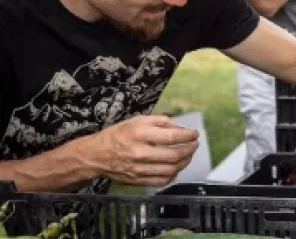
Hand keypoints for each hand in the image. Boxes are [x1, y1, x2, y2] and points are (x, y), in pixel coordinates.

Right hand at [83, 115, 198, 186]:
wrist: (95, 155)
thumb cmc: (118, 134)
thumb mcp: (138, 120)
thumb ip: (161, 122)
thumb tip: (181, 129)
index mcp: (139, 133)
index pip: (170, 137)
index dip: (187, 136)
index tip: (195, 134)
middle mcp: (138, 152)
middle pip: (173, 155)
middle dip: (189, 150)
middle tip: (194, 145)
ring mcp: (137, 169)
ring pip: (170, 170)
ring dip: (184, 162)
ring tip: (188, 156)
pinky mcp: (136, 181)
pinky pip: (161, 181)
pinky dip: (173, 175)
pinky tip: (176, 167)